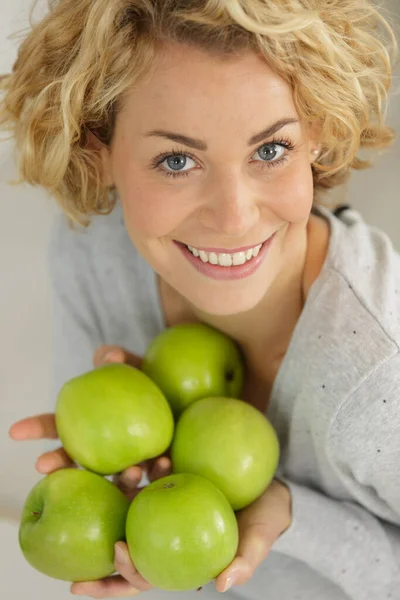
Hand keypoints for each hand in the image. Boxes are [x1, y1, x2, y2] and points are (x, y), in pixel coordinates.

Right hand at [8, 344, 171, 495]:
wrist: (178, 392)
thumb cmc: (144, 378)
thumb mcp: (131, 364)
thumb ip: (117, 357)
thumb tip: (110, 356)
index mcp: (84, 423)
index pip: (54, 426)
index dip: (34, 428)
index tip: (15, 431)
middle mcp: (99, 447)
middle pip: (75, 461)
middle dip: (59, 466)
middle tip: (43, 465)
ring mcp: (124, 460)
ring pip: (115, 476)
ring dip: (121, 477)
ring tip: (129, 472)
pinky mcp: (154, 464)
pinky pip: (154, 472)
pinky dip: (158, 470)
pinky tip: (165, 464)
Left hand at [70, 479, 291, 597]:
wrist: (270, 486)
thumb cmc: (264, 519)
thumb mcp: (260, 539)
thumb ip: (245, 561)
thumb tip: (222, 585)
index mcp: (178, 560)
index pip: (144, 577)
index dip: (123, 575)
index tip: (116, 552)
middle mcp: (164, 536)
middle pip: (124, 545)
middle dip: (101, 541)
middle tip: (92, 524)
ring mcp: (163, 508)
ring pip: (129, 504)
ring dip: (124, 488)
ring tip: (135, 469)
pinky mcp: (168, 482)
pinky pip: (149, 476)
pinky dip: (149, 467)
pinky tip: (160, 455)